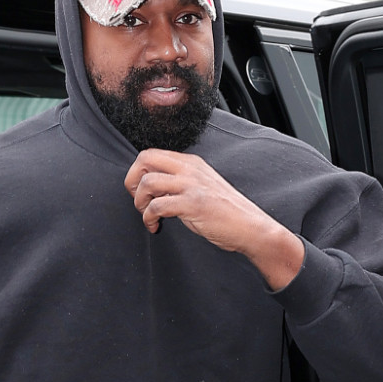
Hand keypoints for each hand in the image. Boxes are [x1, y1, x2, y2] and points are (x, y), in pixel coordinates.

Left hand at [124, 149, 303, 289]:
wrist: (250, 227)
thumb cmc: (226, 212)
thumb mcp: (202, 187)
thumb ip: (180, 182)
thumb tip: (152, 187)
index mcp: (191, 162)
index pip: (152, 153)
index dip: (138, 172)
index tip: (140, 192)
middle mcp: (190, 169)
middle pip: (144, 158)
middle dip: (132, 180)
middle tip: (138, 200)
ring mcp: (192, 185)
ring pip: (148, 182)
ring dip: (139, 201)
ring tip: (147, 215)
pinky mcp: (193, 204)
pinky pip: (156, 206)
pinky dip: (148, 218)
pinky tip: (155, 226)